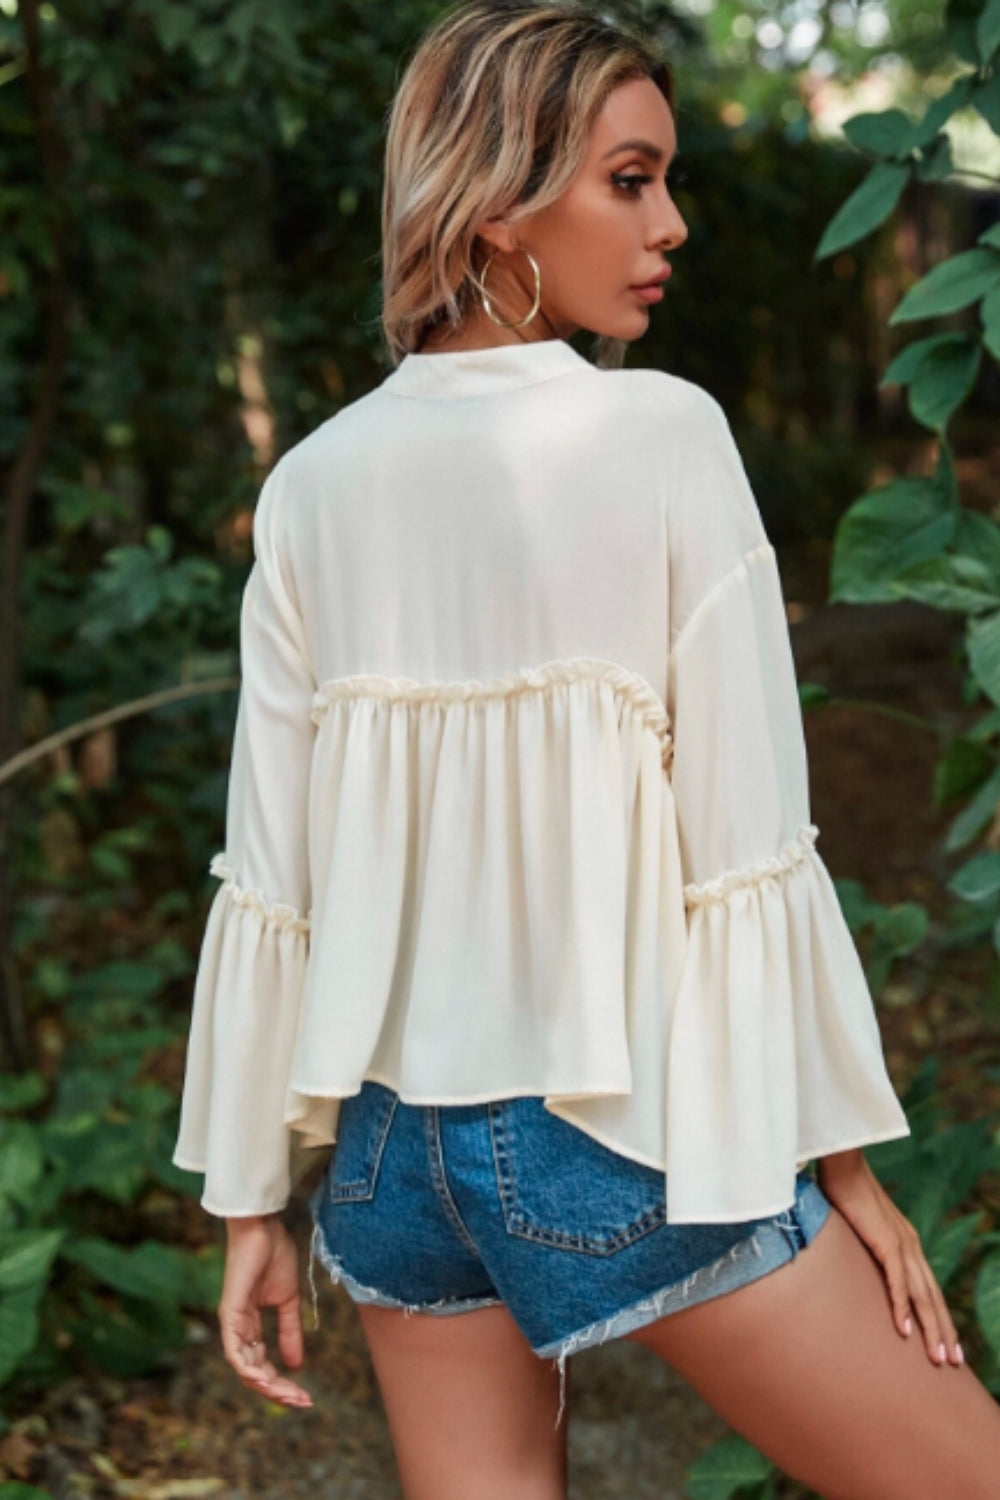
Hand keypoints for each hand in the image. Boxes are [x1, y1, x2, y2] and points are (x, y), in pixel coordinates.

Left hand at [218, 1214, 313, 1407]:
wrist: (264, 1229)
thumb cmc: (274, 1256)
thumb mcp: (288, 1301)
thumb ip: (289, 1331)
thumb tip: (296, 1365)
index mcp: (250, 1326)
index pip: (262, 1364)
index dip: (282, 1383)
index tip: (305, 1396)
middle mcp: (238, 1330)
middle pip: (253, 1372)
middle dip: (277, 1391)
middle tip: (301, 1402)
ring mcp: (231, 1323)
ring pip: (244, 1368)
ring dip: (266, 1385)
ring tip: (289, 1396)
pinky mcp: (229, 1314)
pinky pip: (234, 1351)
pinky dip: (249, 1368)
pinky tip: (266, 1379)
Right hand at [816, 1151, 963, 1370]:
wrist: (843, 1164)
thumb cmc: (846, 1191)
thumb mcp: (862, 1226)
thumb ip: (865, 1245)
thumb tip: (858, 1260)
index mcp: (907, 1243)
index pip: (929, 1288)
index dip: (940, 1316)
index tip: (948, 1343)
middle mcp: (911, 1246)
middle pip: (933, 1297)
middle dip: (944, 1331)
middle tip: (953, 1362)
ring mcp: (901, 1244)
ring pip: (922, 1295)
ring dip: (931, 1328)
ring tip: (938, 1357)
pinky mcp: (885, 1241)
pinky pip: (896, 1280)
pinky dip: (902, 1306)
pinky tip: (905, 1330)